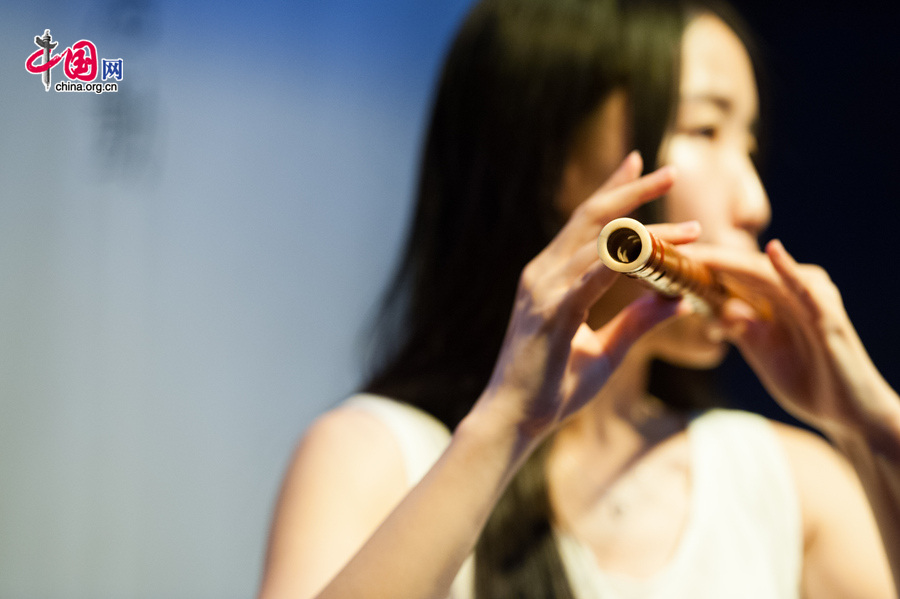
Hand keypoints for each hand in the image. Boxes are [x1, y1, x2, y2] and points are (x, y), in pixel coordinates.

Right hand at [473, 152, 695, 443]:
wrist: (514, 420)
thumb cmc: (553, 387)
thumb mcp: (606, 351)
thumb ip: (637, 321)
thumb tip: (675, 298)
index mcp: (552, 277)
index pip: (587, 223)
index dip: (613, 190)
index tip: (638, 163)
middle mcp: (544, 274)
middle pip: (592, 218)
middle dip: (632, 190)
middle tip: (670, 172)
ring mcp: (543, 291)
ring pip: (599, 245)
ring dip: (647, 233)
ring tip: (690, 231)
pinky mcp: (549, 314)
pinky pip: (588, 279)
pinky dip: (618, 260)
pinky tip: (647, 249)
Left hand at [683, 240, 899, 440]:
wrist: (847, 412)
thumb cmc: (806, 379)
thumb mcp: (762, 352)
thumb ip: (740, 329)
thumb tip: (713, 315)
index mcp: (775, 296)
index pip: (730, 272)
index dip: (698, 264)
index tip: (662, 258)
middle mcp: (794, 289)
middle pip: (742, 266)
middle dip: (705, 258)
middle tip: (670, 248)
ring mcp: (813, 299)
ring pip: (766, 273)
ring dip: (732, 261)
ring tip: (698, 252)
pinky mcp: (830, 316)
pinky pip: (809, 289)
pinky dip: (790, 270)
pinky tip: (773, 253)